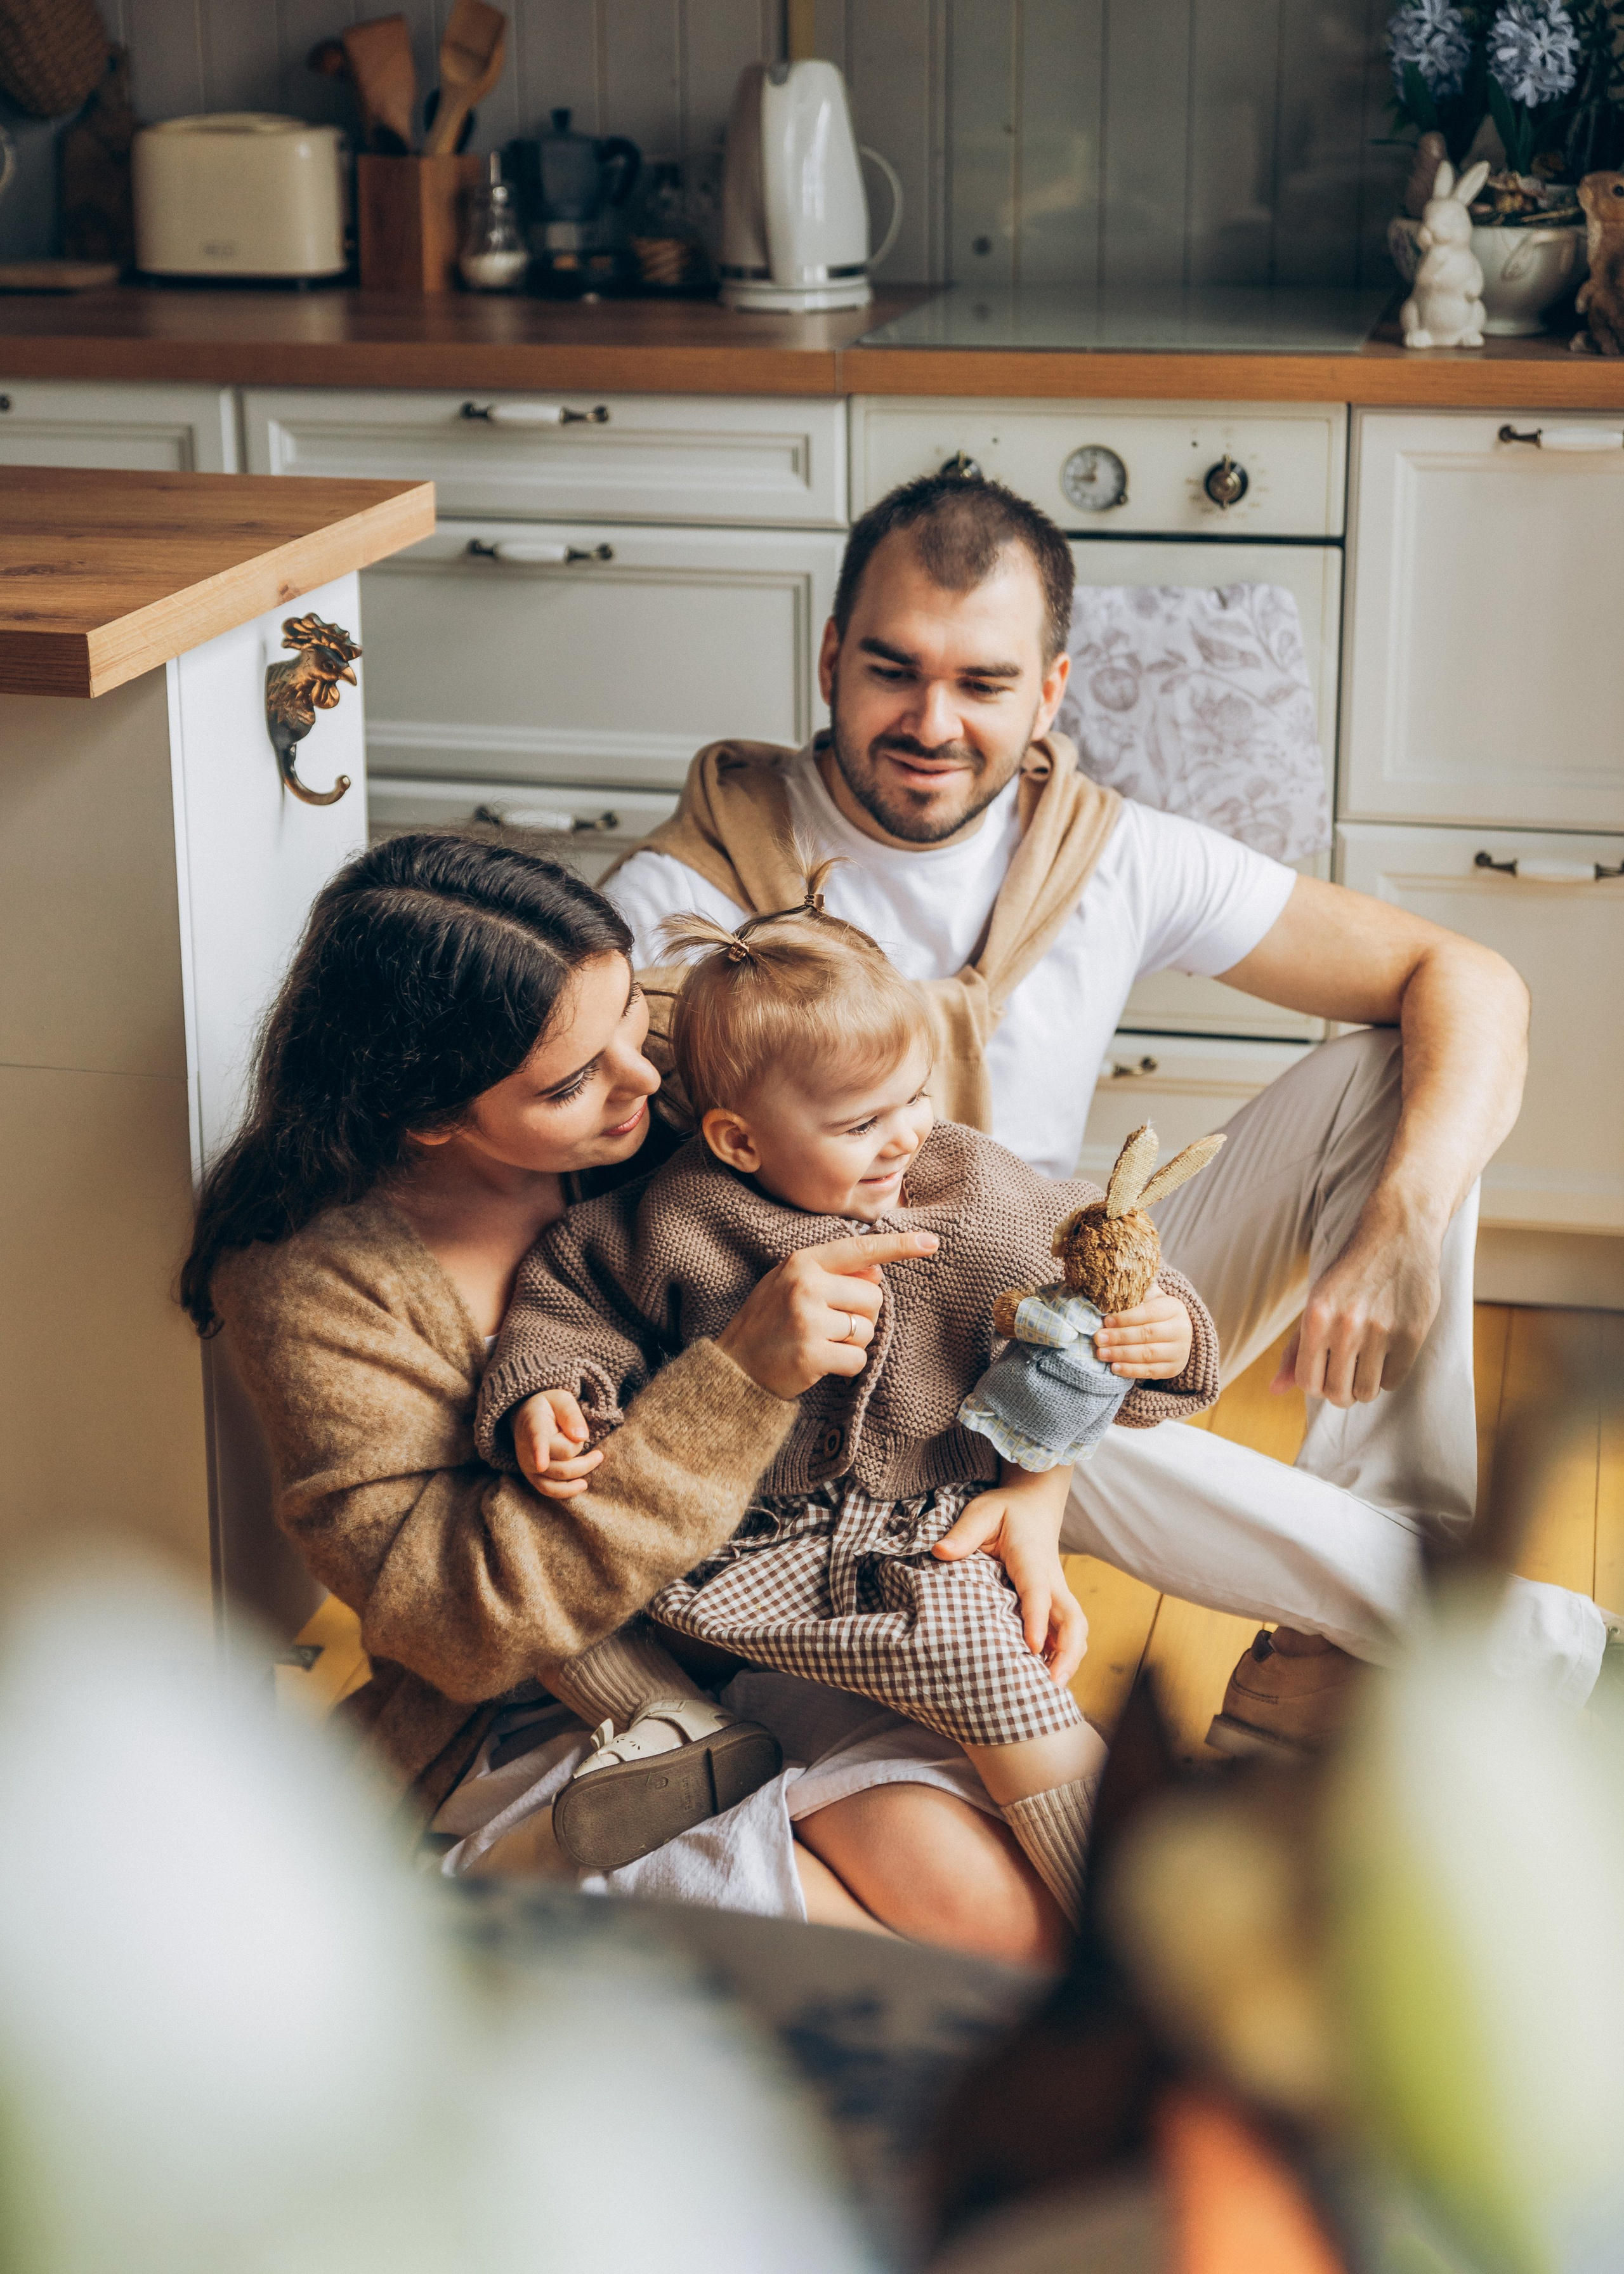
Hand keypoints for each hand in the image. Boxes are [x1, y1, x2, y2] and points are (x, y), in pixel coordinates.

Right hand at [512, 1387, 605, 1500]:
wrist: (527, 1417)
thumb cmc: (549, 1407)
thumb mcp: (562, 1400)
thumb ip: (571, 1415)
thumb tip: (581, 1437)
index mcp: (533, 1424)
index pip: (537, 1439)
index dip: (539, 1452)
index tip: (541, 1465)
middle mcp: (526, 1448)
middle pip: (561, 1458)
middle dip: (584, 1455)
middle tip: (597, 1450)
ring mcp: (528, 1465)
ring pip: (559, 1476)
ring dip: (582, 1469)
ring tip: (597, 1457)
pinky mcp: (534, 1477)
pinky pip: (549, 1490)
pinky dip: (567, 1490)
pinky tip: (582, 1484)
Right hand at [715, 1229, 939, 1401]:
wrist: (733, 1369)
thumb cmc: (768, 1323)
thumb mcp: (790, 1284)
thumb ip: (831, 1273)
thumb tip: (878, 1271)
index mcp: (803, 1262)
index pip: (861, 1249)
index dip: (899, 1246)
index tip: (932, 1242)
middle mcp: (806, 1285)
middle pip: (874, 1297)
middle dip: (862, 1316)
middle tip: (830, 1327)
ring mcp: (808, 1319)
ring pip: (868, 1329)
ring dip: (853, 1343)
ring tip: (821, 1344)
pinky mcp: (812, 1354)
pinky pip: (858, 1358)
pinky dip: (847, 1366)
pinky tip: (821, 1363)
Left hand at [932, 1466, 1084, 1686]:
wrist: (1033, 1506)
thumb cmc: (1005, 1512)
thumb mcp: (981, 1512)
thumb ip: (963, 1532)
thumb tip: (940, 1552)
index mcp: (1032, 1559)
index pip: (1038, 1593)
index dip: (1038, 1621)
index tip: (1032, 1649)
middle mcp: (1051, 1579)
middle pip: (1072, 1618)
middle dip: (1068, 1651)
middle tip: (1052, 1684)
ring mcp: (1057, 1592)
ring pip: (1075, 1627)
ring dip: (1069, 1657)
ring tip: (1051, 1689)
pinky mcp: (1054, 1602)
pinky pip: (1066, 1630)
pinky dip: (1064, 1654)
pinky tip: (1047, 1676)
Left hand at [1094, 1283, 1192, 1379]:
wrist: (1177, 1334)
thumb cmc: (1155, 1313)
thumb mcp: (1150, 1298)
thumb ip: (1136, 1294)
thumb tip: (1109, 1289)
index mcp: (1174, 1308)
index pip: (1149, 1313)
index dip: (1126, 1317)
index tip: (1106, 1321)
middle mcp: (1181, 1330)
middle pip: (1147, 1334)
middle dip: (1119, 1337)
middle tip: (1098, 1338)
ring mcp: (1180, 1351)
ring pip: (1148, 1354)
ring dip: (1122, 1354)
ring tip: (1102, 1353)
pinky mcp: (1174, 1368)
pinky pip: (1150, 1371)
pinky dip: (1131, 1370)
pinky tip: (1115, 1367)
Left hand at [1274, 1204, 1441, 1406]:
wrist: (1397, 1235)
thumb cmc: (1351, 1274)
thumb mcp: (1316, 1303)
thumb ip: (1295, 1348)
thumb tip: (1275, 1390)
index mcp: (1316, 1316)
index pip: (1308, 1383)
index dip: (1316, 1386)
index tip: (1325, 1374)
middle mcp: (1346, 1325)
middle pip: (1338, 1393)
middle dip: (1341, 1391)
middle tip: (1347, 1373)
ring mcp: (1381, 1330)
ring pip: (1367, 1392)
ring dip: (1365, 1384)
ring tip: (1367, 1361)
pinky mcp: (1411, 1334)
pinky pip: (1394, 1380)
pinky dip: (1389, 1374)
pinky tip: (1387, 1352)